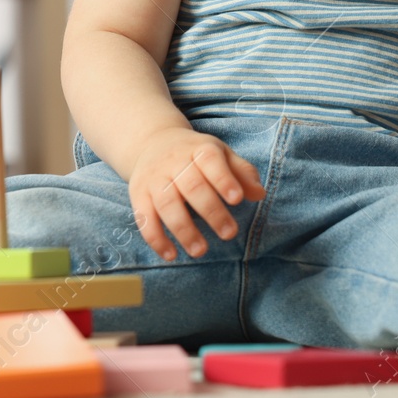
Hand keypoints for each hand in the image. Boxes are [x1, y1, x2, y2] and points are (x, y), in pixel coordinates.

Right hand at [128, 126, 265, 261]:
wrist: (152, 142)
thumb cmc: (195, 154)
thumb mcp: (220, 154)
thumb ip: (242, 172)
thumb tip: (259, 194)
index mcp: (199, 149)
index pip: (210, 160)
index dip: (223, 179)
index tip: (237, 199)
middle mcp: (174, 162)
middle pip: (191, 186)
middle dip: (211, 211)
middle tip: (230, 233)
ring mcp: (154, 178)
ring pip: (167, 204)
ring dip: (183, 229)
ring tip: (200, 251)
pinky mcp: (138, 194)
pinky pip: (144, 217)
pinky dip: (156, 238)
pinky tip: (171, 255)